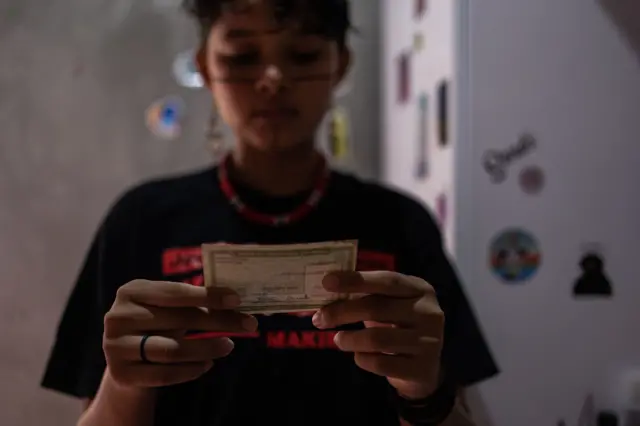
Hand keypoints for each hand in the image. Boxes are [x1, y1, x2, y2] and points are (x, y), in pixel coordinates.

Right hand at [103, 279, 257, 387]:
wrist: (127, 361)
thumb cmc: (156, 326)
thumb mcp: (169, 309)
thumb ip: (194, 302)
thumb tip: (236, 302)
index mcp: (132, 291)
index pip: (176, 292)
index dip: (208, 295)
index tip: (237, 299)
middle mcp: (119, 316)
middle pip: (179, 319)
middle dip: (219, 321)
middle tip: (248, 324)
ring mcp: (116, 346)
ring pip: (172, 350)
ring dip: (207, 348)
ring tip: (229, 346)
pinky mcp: (121, 374)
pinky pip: (164, 373)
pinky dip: (190, 370)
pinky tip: (207, 364)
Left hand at [312, 271, 443, 398]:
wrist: (424, 366)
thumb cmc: (399, 326)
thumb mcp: (389, 305)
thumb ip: (364, 296)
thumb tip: (324, 292)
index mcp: (419, 289)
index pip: (386, 280)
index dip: (355, 280)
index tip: (327, 281)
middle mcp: (428, 313)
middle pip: (377, 308)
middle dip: (342, 312)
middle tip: (319, 319)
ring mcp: (429, 342)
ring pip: (378, 339)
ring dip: (350, 339)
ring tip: (338, 339)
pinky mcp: (422, 369)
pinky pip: (382, 364)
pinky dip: (363, 360)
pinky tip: (360, 356)